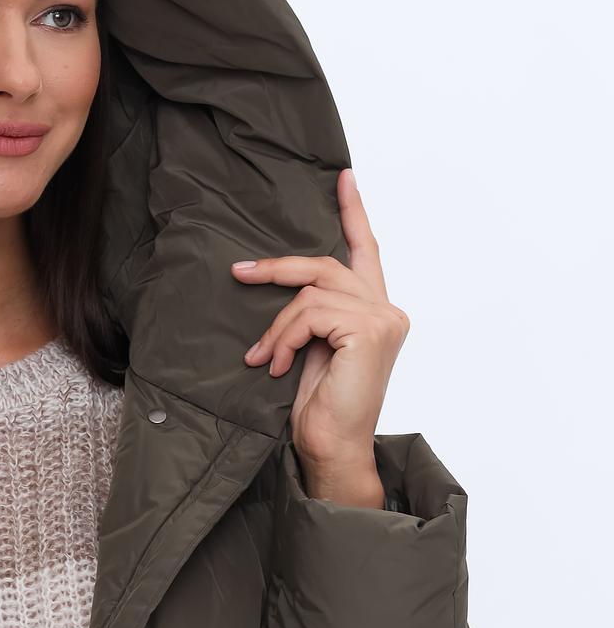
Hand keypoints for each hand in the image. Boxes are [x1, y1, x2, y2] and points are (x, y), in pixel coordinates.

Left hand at [231, 168, 408, 482]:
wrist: (331, 449)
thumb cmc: (320, 408)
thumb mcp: (311, 349)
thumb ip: (312, 315)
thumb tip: (284, 287)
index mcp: (375, 311)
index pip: (366, 251)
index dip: (353, 213)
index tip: (342, 178)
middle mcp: (387, 309)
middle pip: (327, 264)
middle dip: (280, 268)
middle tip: (241, 272)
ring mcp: (383, 318)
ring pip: (312, 292)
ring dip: (277, 325)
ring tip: (263, 358)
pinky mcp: (369, 330)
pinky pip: (311, 313)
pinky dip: (284, 337)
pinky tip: (275, 365)